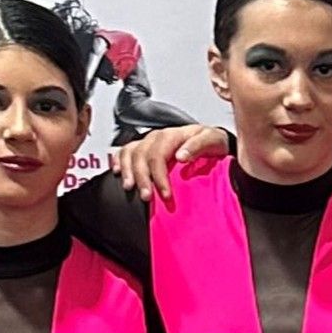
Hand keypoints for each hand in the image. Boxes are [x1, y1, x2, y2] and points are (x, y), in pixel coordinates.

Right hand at [111, 122, 229, 203]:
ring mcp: (149, 142)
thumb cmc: (213, 142)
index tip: (165, 195)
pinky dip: (118, 161)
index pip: (158, 155)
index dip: (159, 176)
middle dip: (142, 178)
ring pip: (129, 153)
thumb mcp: (212, 140)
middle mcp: (157, 137)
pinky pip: (125, 151)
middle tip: (147, 197)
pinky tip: (118, 172)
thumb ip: (197, 146)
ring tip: (130, 188)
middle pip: (141, 156)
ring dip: (127, 171)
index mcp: (172, 135)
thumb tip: (181, 156)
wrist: (213, 141)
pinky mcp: (144, 148)